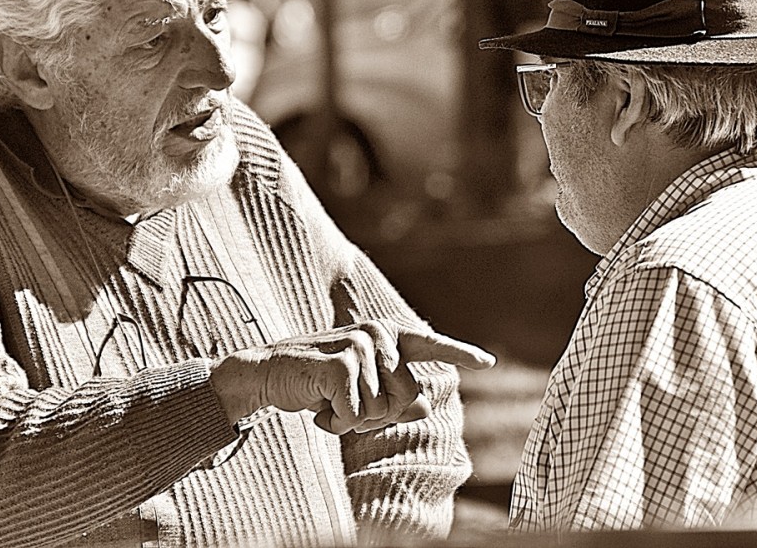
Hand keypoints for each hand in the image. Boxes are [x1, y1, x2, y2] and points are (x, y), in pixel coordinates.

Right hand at [209, 319, 493, 434]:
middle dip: (376, 416)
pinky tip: (318, 407)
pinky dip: (334, 423)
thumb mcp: (359, 392)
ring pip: (379, 411)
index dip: (460, 353)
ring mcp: (359, 345)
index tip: (488, 362)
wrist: (267, 373)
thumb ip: (393, 397)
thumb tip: (427, 405)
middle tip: (345, 407)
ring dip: (351, 421)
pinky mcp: (340, 363)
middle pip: (406, 398)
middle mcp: (377, 334)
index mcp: (385, 335)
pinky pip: (354, 415)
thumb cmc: (317, 383)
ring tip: (329, 402)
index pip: (430, 344)